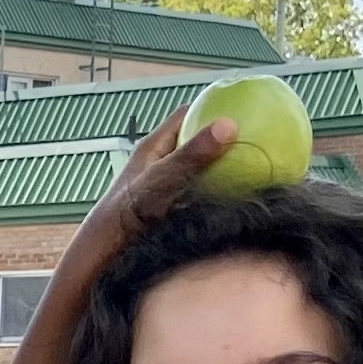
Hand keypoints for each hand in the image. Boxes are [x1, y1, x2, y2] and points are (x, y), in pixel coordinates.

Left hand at [53, 103, 240, 290]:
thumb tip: (228, 126)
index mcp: (153, 148)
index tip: (240, 105)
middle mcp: (160, 166)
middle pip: (197, 142)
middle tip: (255, 138)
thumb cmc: (126, 215)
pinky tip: (240, 202)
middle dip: (223, 140)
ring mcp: (166, 190)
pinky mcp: (170, 213)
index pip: (186, 115)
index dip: (211, 106)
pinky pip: (201, 198)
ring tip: (256, 167)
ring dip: (223, 171)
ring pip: (200, 172)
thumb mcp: (161, 180)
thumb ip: (192, 155)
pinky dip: (218, 197)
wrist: (106, 258)